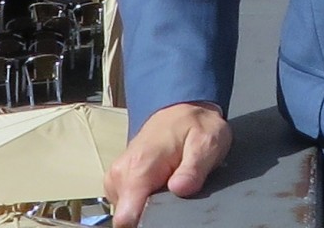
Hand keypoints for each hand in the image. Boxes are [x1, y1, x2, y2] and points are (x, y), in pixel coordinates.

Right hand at [105, 101, 231, 227]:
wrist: (182, 108)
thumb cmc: (195, 125)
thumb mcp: (207, 142)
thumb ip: (193, 168)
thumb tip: (180, 188)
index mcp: (139, 166)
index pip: (126, 216)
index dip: (145, 224)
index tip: (166, 219)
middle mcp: (121, 173)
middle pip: (126, 217)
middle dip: (149, 216)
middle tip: (174, 200)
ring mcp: (117, 176)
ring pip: (125, 212)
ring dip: (146, 209)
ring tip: (169, 193)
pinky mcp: (119, 180)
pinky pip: (126, 203)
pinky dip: (142, 202)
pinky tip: (160, 191)